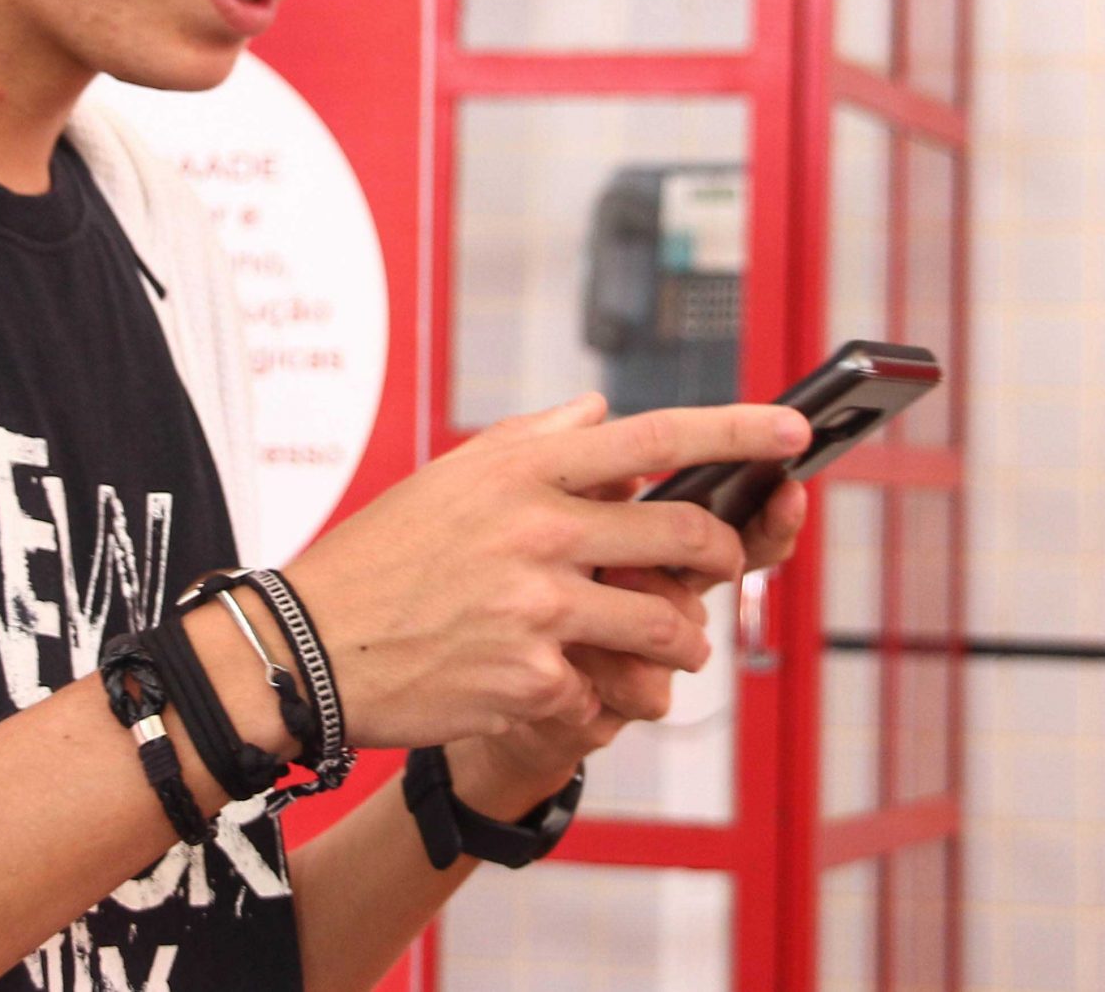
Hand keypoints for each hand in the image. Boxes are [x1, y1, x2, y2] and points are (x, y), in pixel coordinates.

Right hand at [280, 392, 808, 751]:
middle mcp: (538, 529)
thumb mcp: (452, 476)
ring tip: (660, 644)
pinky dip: (596, 695)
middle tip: (720, 564)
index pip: (653, 438)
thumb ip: (536, 442)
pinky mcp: (531, 679)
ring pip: (667, 625)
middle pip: (683, 534)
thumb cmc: (382, 557)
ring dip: (679, 640)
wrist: (309, 647)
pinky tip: (557, 687)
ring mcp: (538, 607)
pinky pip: (605, 691)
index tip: (794, 431)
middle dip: (721, 554)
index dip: (736, 432)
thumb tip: (603, 411)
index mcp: (522, 469)